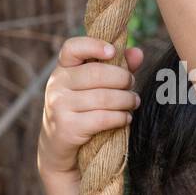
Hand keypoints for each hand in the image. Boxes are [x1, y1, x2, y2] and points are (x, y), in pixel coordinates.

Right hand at [37, 36, 143, 180]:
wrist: (60, 149)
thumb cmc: (82, 112)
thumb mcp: (94, 88)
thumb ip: (116, 69)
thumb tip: (138, 53)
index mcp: (63, 69)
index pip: (72, 48)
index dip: (93, 45)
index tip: (113, 51)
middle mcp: (57, 84)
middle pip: (97, 73)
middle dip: (122, 79)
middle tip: (132, 85)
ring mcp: (59, 106)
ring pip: (103, 97)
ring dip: (126, 100)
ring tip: (134, 102)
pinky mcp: (67, 127)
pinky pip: (102, 118)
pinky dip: (120, 118)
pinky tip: (126, 118)